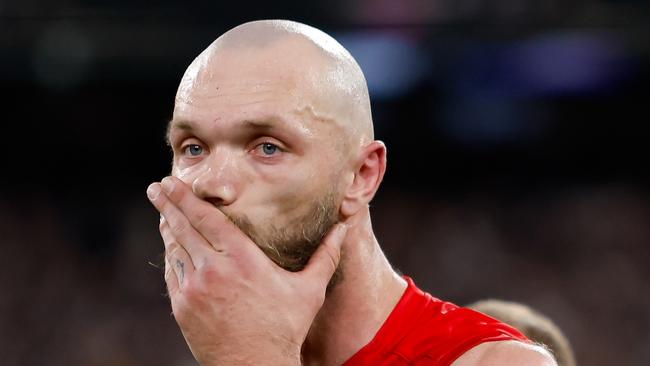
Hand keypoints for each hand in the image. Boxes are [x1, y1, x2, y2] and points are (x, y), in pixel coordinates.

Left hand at [146, 176, 346, 365]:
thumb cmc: (285, 328)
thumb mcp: (310, 290)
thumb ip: (325, 256)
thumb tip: (342, 229)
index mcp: (242, 258)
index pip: (207, 218)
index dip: (186, 197)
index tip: (172, 182)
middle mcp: (213, 268)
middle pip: (184, 227)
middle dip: (168, 204)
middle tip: (158, 187)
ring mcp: (194, 289)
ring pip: (175, 249)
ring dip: (168, 227)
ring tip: (163, 211)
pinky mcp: (183, 307)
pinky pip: (173, 273)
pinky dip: (171, 255)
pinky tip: (171, 246)